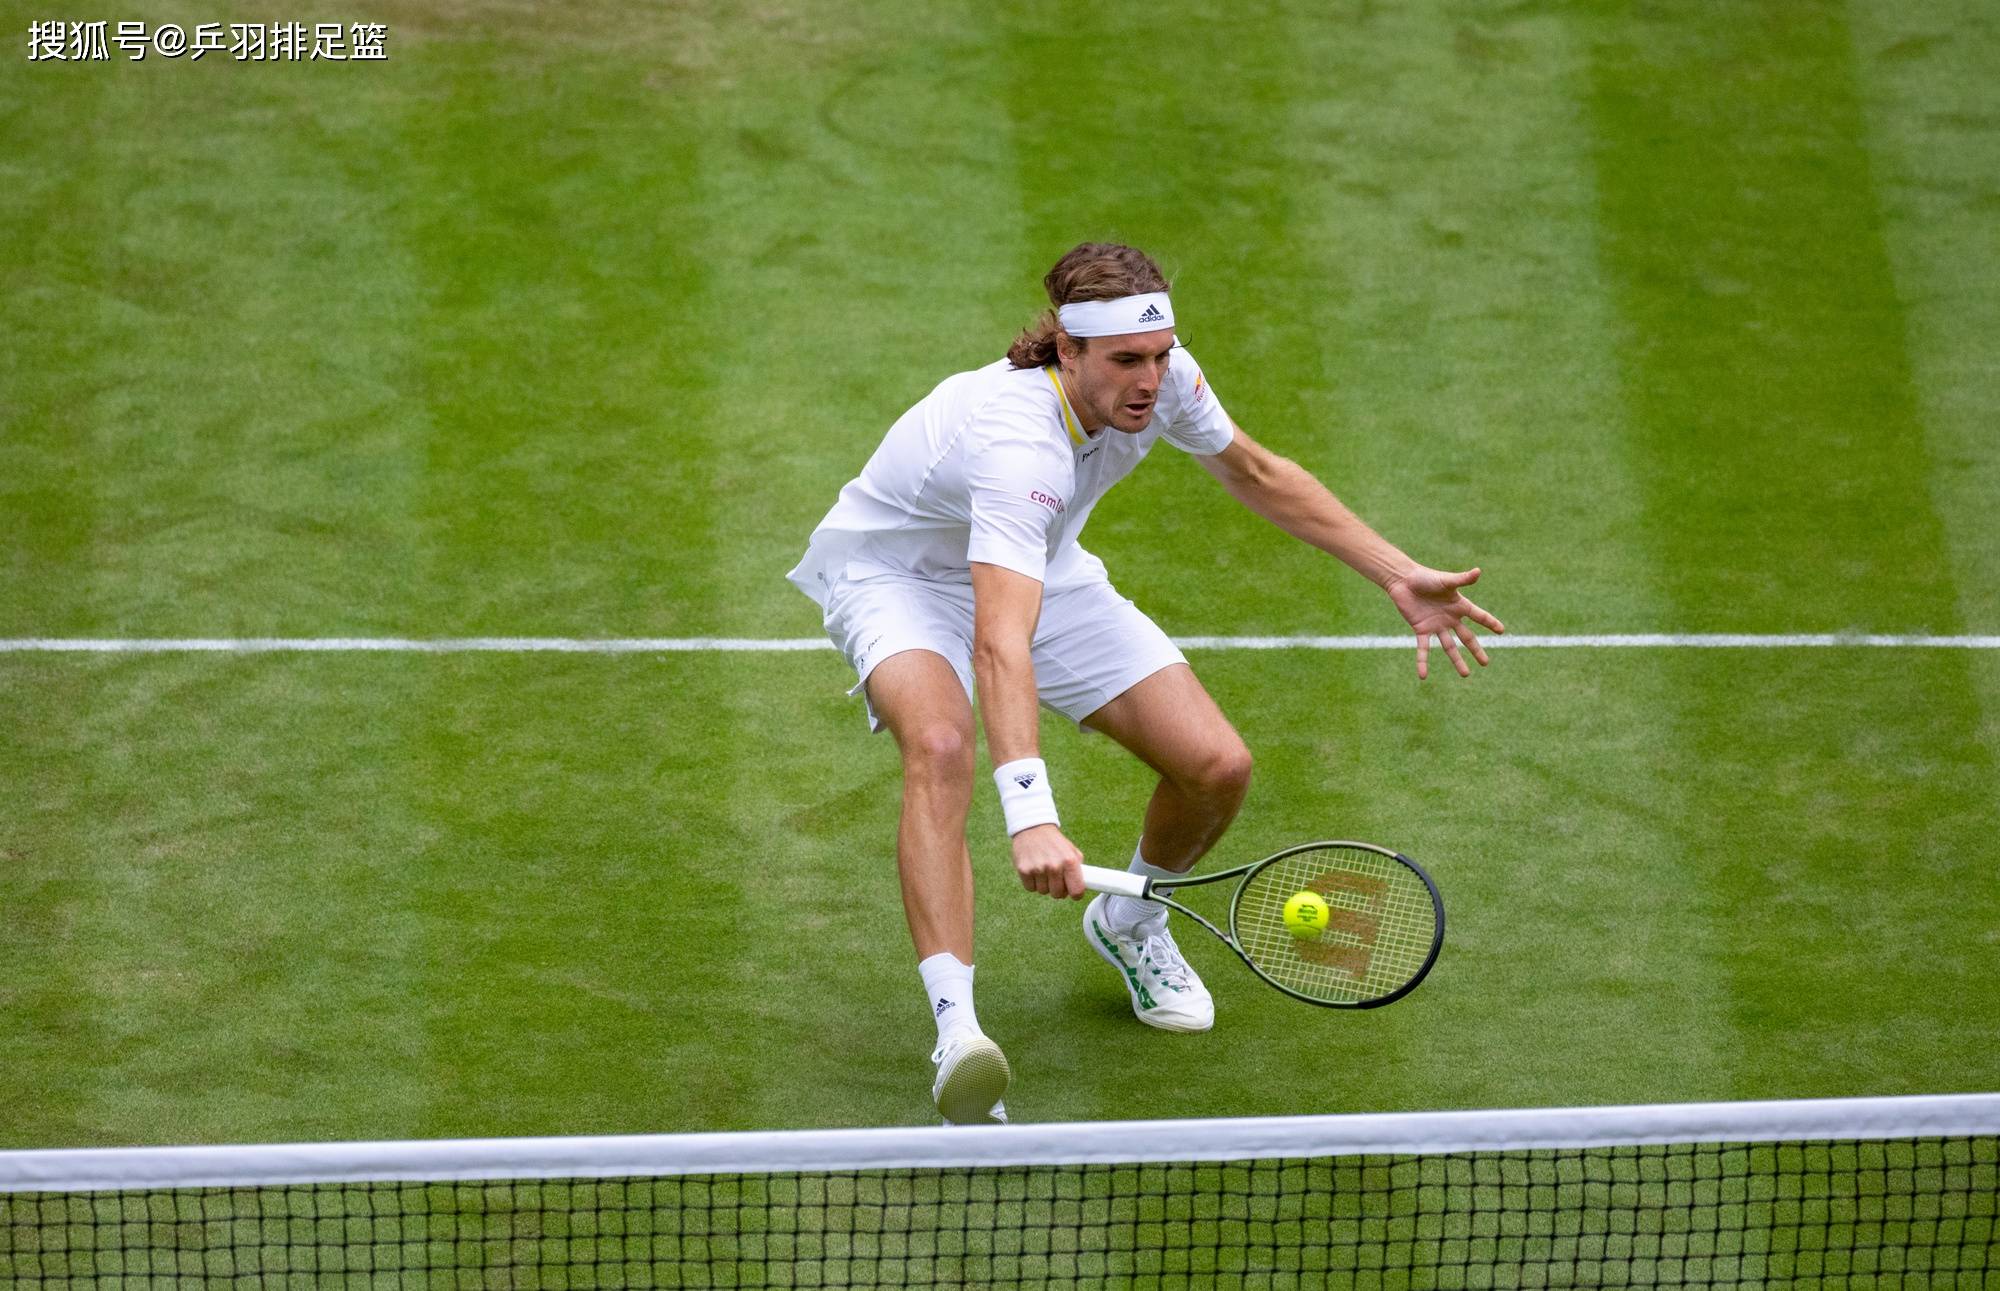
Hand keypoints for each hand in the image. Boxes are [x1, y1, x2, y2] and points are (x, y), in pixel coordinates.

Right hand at [1011, 824, 1086, 898]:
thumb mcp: (1072, 851)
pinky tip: (1034, 870)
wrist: (1033, 827)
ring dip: (1044, 885)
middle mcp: (1054, 866)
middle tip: (1056, 878)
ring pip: (1043, 892)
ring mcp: (1038, 868)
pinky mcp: (1024, 870)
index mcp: (1069, 861)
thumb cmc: (1055, 842)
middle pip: (1058, 894)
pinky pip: (1030, 888)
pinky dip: (1032, 883)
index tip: (1073, 892)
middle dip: (1058, 889)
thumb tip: (1081, 888)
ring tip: (1043, 870)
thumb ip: (1078, 869)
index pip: (1077, 891)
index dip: (1076, 894)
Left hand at [1385, 566, 1505, 678]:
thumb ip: (1462, 579)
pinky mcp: (1421, 629)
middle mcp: (1450, 618)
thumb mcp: (1446, 580)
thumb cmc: (1426, 577)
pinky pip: (1423, 649)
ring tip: (1466, 674)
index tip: (1501, 631)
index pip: (1479, 616)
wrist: (1403, 580)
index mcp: (1459, 605)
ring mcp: (1436, 625)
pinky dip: (1422, 662)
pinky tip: (1423, 676)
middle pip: (1466, 637)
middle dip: (1476, 650)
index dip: (1490, 623)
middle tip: (1485, 663)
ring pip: (1449, 647)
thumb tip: (1478, 571)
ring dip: (1457, 661)